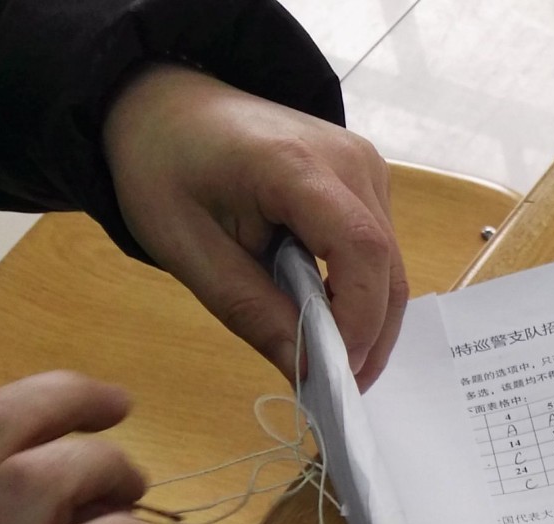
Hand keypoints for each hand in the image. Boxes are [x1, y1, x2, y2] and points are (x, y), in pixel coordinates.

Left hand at [102, 65, 406, 388]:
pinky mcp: (368, 179)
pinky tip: (328, 316)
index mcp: (294, 163)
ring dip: (368, 318)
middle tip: (340, 390)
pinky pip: (380, 249)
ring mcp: (366, 166)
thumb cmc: (162, 168)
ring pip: (391, 263)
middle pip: (388, 264)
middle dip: (371, 335)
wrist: (166, 104)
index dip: (359, 318)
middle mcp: (350, 160)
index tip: (336, 375)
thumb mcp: (186, 250)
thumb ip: (250, 311)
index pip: (359, 249)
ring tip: (329, 358)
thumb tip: (308, 373)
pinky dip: (361, 292)